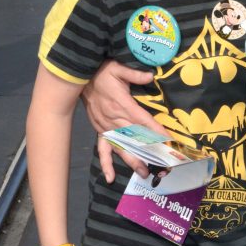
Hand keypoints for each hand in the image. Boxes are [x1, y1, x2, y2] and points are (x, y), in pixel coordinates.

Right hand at [81, 60, 160, 182]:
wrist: (79, 79)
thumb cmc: (102, 72)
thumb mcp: (118, 68)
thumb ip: (134, 74)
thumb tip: (150, 76)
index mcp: (121, 104)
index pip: (142, 120)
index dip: (155, 130)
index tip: (167, 140)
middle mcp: (114, 119)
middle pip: (134, 138)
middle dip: (147, 152)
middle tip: (158, 165)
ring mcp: (106, 127)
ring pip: (121, 147)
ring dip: (132, 160)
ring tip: (143, 173)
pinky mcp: (99, 130)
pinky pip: (103, 149)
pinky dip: (106, 163)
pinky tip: (110, 177)